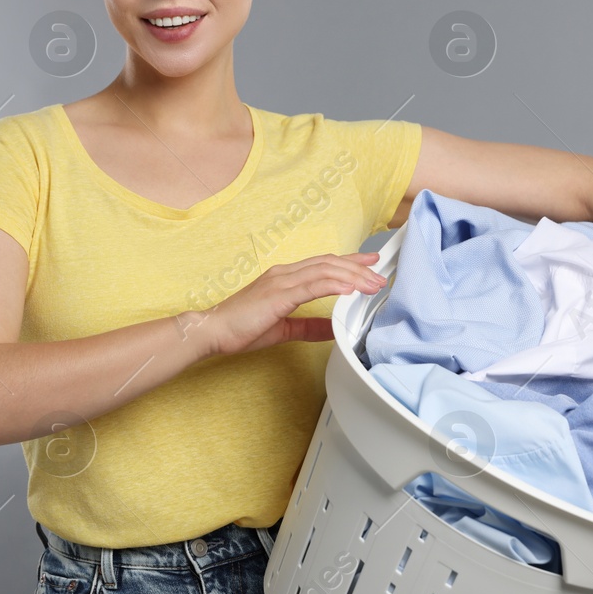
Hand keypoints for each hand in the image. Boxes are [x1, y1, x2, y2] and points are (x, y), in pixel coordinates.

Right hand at [190, 252, 387, 357]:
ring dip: (352, 276)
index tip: (369, 263)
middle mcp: (285, 274)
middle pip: (329, 264)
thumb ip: (308, 326)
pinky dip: (334, 284)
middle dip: (358, 268)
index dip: (349, 262)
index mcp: (285, 279)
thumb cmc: (240, 328)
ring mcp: (281, 281)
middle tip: (380, 275)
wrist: (212, 330)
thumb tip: (331, 328)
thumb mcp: (283, 328)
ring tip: (372, 284)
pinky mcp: (278, 294)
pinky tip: (350, 288)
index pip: (324, 265)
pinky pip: (311, 285)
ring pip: (325, 271)